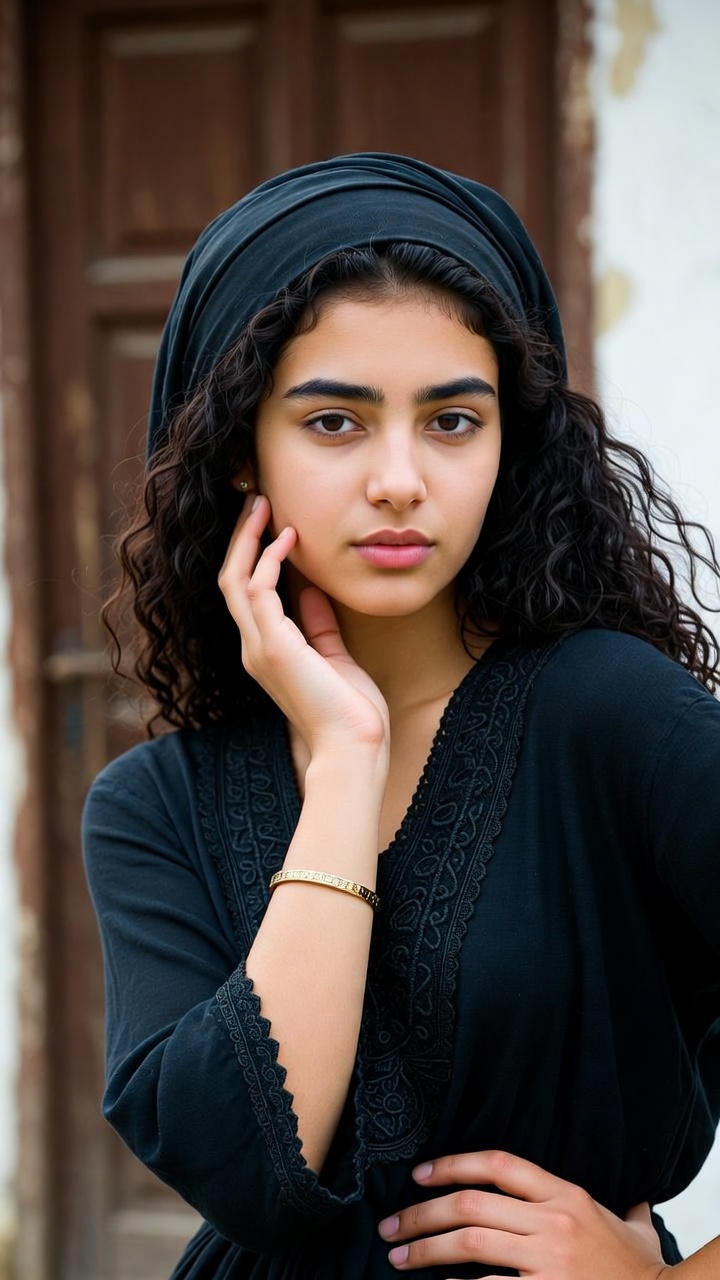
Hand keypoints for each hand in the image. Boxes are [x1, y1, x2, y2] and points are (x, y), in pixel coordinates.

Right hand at [218, 496, 389, 761]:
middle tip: (255, 500)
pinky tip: (289, 539)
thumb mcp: (335, 657)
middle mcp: (253, 647)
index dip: (251, 554)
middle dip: (240, 537)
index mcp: (265, 650)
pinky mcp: (274, 647)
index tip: (269, 521)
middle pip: (230, 579)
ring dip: (248, 538)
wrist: (353, 747)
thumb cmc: (350, 711)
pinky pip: (259, 590)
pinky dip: (270, 560)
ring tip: (263, 505)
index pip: (245, 593)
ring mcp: (259, 647)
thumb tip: (314, 592)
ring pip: (235, 579)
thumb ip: (320, 626)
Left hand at [378, 1150, 668, 1278]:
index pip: (496, 1164)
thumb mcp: (633, 1228)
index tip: (419, 1176)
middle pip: (469, 1205)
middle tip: (391, 1228)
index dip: (451, 1165)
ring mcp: (547, 1261)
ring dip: (424, 1250)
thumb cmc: (643, 1272)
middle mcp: (552, 1222)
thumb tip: (634, 1202)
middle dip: (421, 1214)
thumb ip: (625, 1209)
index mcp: (565, 1195)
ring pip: (467, 1244)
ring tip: (399, 1260)